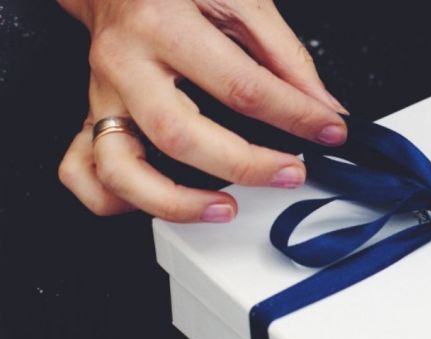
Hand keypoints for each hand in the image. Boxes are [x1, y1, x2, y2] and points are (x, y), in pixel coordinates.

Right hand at [57, 0, 347, 222]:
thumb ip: (284, 55)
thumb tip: (323, 107)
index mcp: (163, 23)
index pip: (240, 85)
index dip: (295, 116)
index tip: (329, 131)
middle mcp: (126, 63)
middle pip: (180, 135)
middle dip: (246, 166)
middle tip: (291, 172)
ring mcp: (102, 97)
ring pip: (122, 170)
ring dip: (177, 203)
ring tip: (226, 208)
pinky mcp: (91, 118)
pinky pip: (85, 173)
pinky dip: (116, 201)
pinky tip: (158, 202)